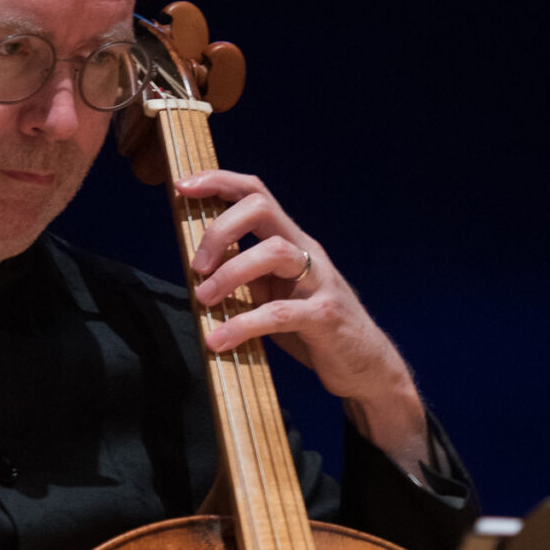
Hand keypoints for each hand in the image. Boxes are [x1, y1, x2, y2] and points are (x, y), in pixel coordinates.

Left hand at [179, 170, 430, 478]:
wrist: (367, 367)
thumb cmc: (313, 330)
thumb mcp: (276, 294)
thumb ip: (246, 277)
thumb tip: (197, 270)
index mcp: (293, 243)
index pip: (257, 194)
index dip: (219, 182)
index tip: (183, 186)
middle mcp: (308, 253)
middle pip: (263, 209)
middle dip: (221, 229)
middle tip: (196, 266)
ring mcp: (320, 282)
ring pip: (274, 252)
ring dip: (230, 273)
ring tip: (205, 299)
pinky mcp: (325, 318)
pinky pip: (280, 314)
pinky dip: (243, 324)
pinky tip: (219, 340)